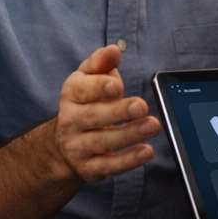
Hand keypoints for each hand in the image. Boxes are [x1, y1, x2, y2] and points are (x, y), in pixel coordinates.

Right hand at [46, 45, 160, 182]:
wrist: (65, 144)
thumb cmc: (86, 103)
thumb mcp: (89, 79)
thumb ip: (102, 63)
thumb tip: (114, 50)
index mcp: (71, 95)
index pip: (81, 90)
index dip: (98, 87)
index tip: (117, 85)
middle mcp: (69, 121)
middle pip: (92, 117)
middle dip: (117, 111)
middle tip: (141, 106)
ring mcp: (77, 147)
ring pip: (102, 142)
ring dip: (129, 134)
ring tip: (153, 125)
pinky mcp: (88, 168)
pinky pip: (108, 166)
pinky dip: (128, 161)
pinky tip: (146, 151)